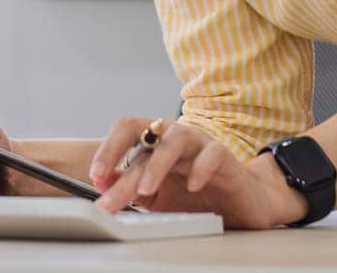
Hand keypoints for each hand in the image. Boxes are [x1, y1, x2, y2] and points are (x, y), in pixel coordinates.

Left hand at [88, 118, 306, 229]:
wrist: (241, 204)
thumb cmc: (198, 197)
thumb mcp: (157, 197)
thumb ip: (132, 188)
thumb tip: (103, 186)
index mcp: (156, 143)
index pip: (127, 131)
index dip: (109, 148)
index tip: (96, 175)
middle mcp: (175, 137)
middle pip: (144, 136)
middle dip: (122, 161)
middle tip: (108, 187)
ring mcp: (199, 144)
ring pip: (174, 140)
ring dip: (156, 165)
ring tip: (146, 189)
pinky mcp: (224, 156)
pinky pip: (212, 153)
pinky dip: (200, 168)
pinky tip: (192, 185)